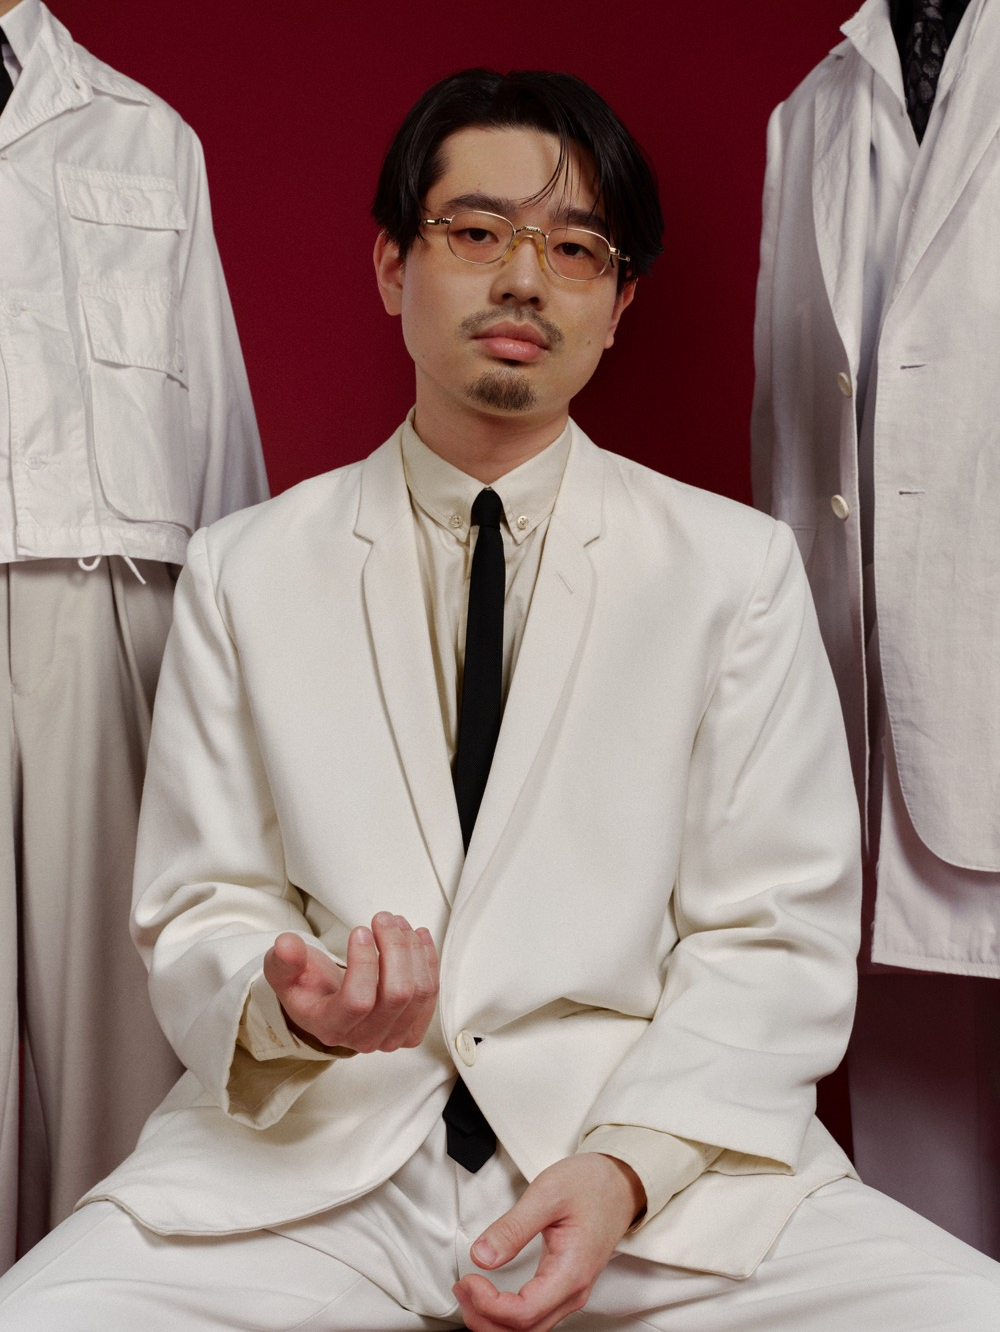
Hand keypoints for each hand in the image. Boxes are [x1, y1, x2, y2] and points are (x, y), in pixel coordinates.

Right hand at [262, 914, 438, 1052]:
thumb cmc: (307, 986)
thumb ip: (283, 959)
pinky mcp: (411, 1030)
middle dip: (395, 947)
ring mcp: (391, 1037)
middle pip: (397, 994)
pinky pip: (430, 995)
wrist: (325, 1004)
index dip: (365, 961)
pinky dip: (428, 961)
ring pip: (419, 992)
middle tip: (383, 918)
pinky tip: (418, 938)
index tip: (360, 930)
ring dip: (413, 950)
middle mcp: (363, 1039)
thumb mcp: (283, 971)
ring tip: (398, 923)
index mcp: (330, 1027)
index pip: (358, 1000)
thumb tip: (286, 945)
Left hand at [453, 1153, 644, 1331]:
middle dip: (484, 1317)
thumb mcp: (547, 1193)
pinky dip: (505, 1314)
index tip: (469, 1280)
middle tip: (461, 1288)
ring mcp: (569, 1291)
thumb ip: (513, 1227)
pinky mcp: (563, 1286)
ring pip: (528, 1329)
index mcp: (571, 1272)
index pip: (524, 1313)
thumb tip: (483, 1255)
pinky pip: (533, 1315)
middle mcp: (572, 1290)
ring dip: (493, 1319)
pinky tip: (488, 1297)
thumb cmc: (591, 1185)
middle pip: (524, 1331)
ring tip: (468, 1292)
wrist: (618, 1183)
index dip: (489, 1305)